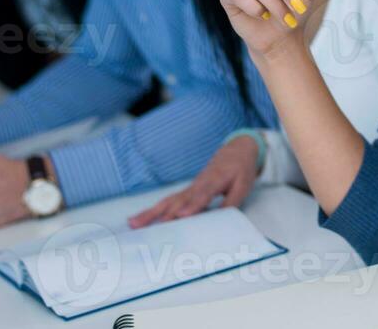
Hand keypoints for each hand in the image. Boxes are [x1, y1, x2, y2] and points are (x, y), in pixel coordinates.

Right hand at [127, 135, 260, 228]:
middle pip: (177, 200)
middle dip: (162, 214)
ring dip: (150, 213)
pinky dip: (153, 210)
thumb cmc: (241, 169)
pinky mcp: (186, 191)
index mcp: (214, 181)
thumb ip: (232, 202)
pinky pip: (167, 201)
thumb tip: (220, 220)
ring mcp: (189, 187)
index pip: (201, 195)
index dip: (191, 206)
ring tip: (133, 224)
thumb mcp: (244, 185)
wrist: (237, 149)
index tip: (181, 217)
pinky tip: (139, 219)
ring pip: (168, 201)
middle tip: (147, 228)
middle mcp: (197, 184)